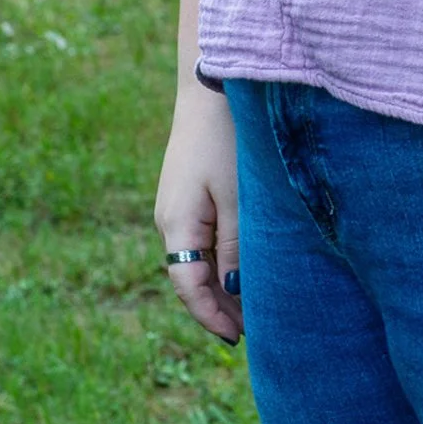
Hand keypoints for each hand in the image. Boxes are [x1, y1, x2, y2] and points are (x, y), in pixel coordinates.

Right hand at [154, 84, 242, 345]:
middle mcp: (169, 219)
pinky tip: (241, 262)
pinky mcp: (188, 190)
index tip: (237, 339)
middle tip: (253, 330)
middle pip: (190, 277)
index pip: (188, 288)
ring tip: (252, 304)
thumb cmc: (227, 138)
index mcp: (175, 224)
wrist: (210, 84)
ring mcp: (176, 204)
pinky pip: (201, 236)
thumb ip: (235, 244)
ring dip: (221, 281)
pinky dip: (219, 256)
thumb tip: (232, 288)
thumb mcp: (237, 196)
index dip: (211, 317)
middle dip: (218, 305)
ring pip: (196, 258)